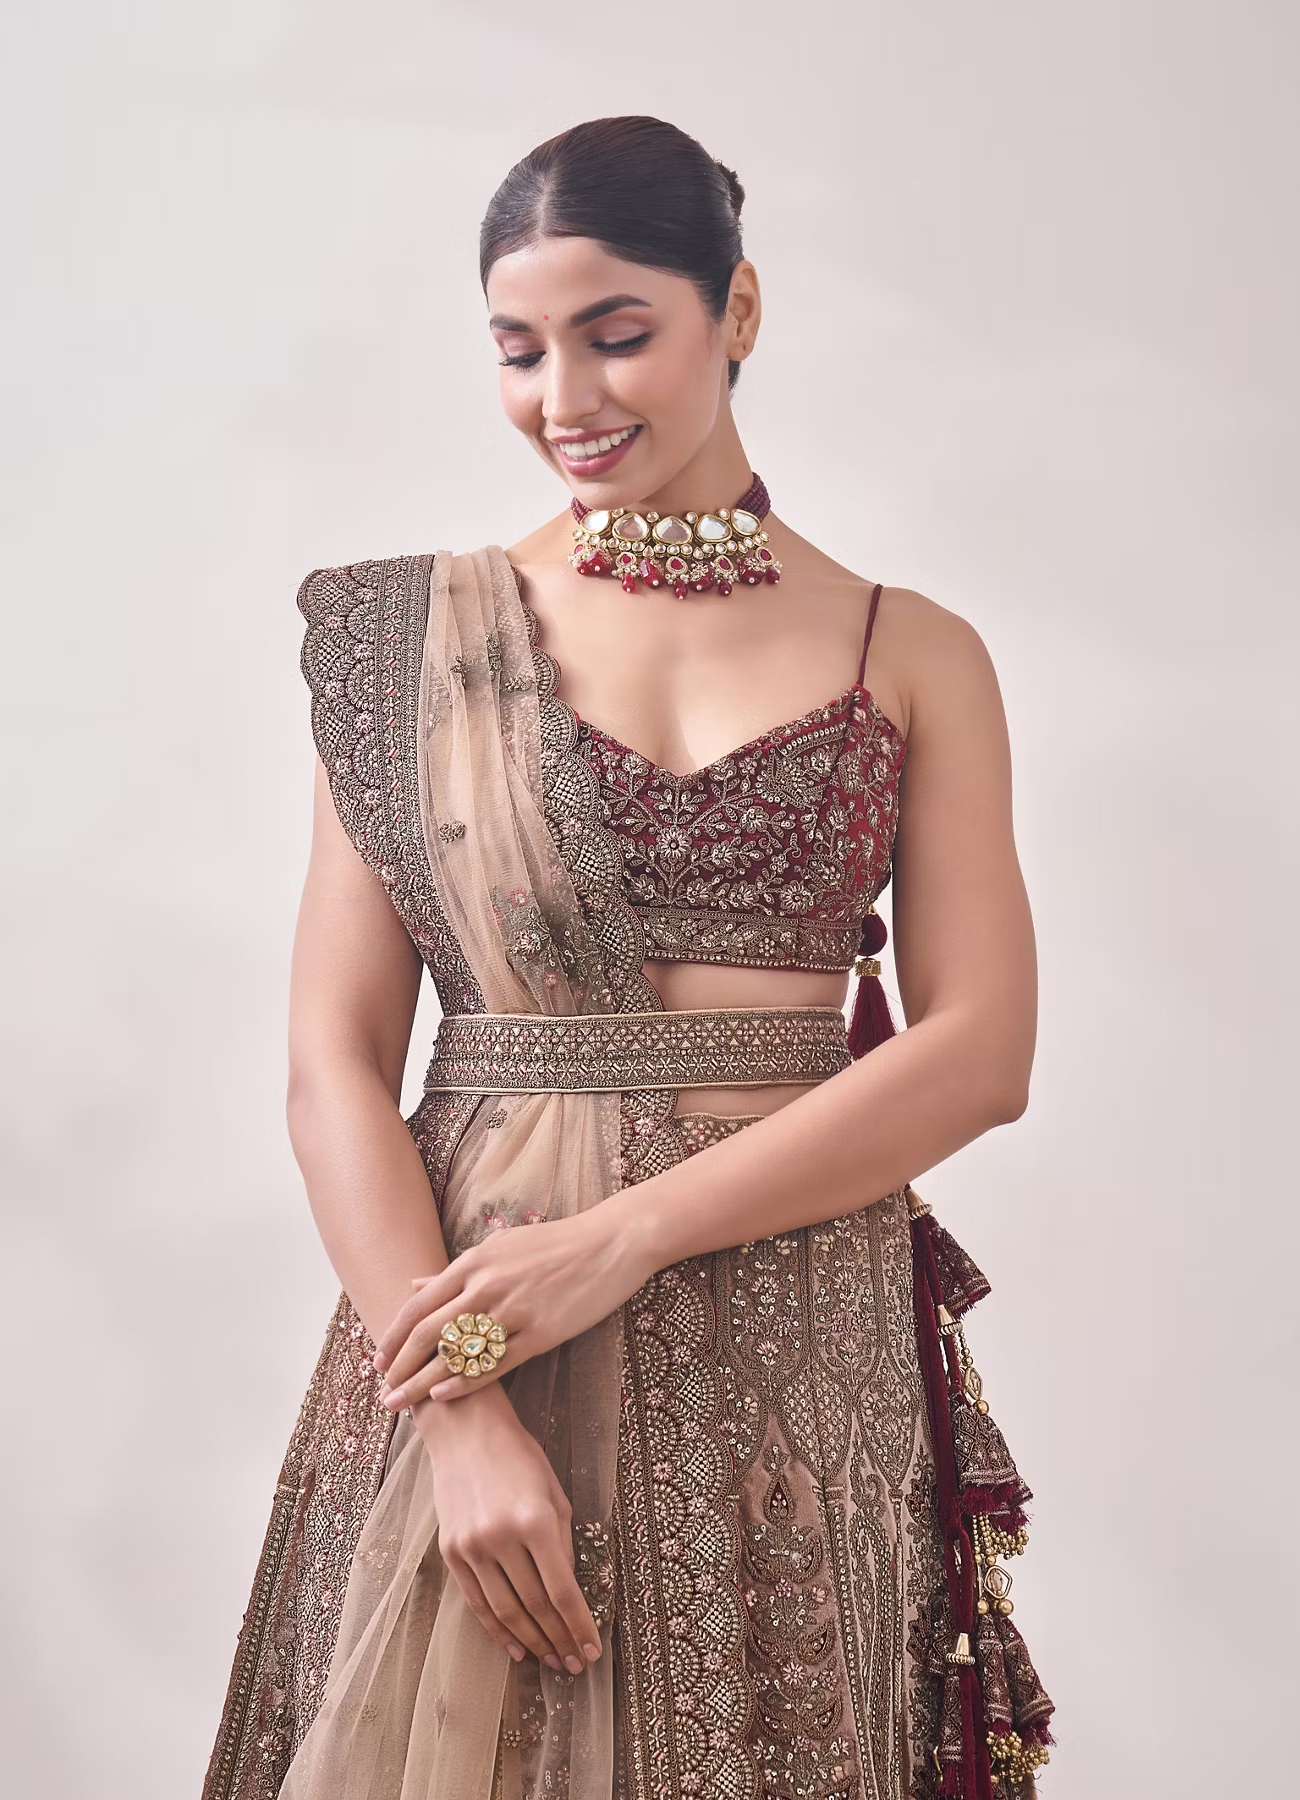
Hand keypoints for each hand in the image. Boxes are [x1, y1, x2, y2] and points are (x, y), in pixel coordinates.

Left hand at [374, 1199, 649, 1407]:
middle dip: (400, 1367)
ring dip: (423, 1382)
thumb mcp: (500, 1246)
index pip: (420, 1306)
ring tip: (403, 1404)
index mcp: (474, 1263)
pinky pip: (495, 1364)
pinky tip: (443, 1397)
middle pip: (429, 1334)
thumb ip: (458, 1270)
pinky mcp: (540, 1332)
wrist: (608, 1243)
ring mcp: (513, 1310)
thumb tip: (416, 1285)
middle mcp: (486, 1286)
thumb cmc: (554, 1244)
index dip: (395, 1336)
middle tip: (383, 1393)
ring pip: (456, 1354)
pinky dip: (464, 1382)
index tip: (378, 1360)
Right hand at [415, 1386, 601, 1673]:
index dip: (579, 1626)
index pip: (562, 1591)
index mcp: (534, 1520)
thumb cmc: (519, 1457)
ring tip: (551, 1661)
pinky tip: (515, 1648)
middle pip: (534, 1607)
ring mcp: (471, 1547)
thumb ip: (562, 1544)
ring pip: (505, 1611)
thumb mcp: (554, 1493)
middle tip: (574, 1664)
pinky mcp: (451, 1552)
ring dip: (532, 1642)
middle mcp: (501, 1537)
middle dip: (558, 1640)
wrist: (465, 1432)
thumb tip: (569, 1593)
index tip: (592, 1650)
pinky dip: (496, 1630)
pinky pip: (476, 1602)